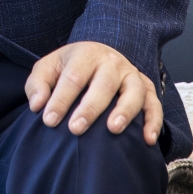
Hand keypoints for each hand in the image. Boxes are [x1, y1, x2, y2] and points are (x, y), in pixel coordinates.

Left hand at [25, 41, 162, 144]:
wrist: (96, 56)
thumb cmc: (69, 67)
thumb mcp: (49, 67)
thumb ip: (38, 84)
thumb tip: (37, 104)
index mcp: (86, 54)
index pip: (73, 77)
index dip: (60, 99)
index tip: (49, 120)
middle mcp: (111, 62)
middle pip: (104, 83)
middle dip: (90, 108)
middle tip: (75, 128)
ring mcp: (131, 74)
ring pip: (134, 91)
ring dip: (125, 110)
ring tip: (113, 129)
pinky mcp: (146, 88)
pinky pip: (154, 104)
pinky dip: (154, 120)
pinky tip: (148, 139)